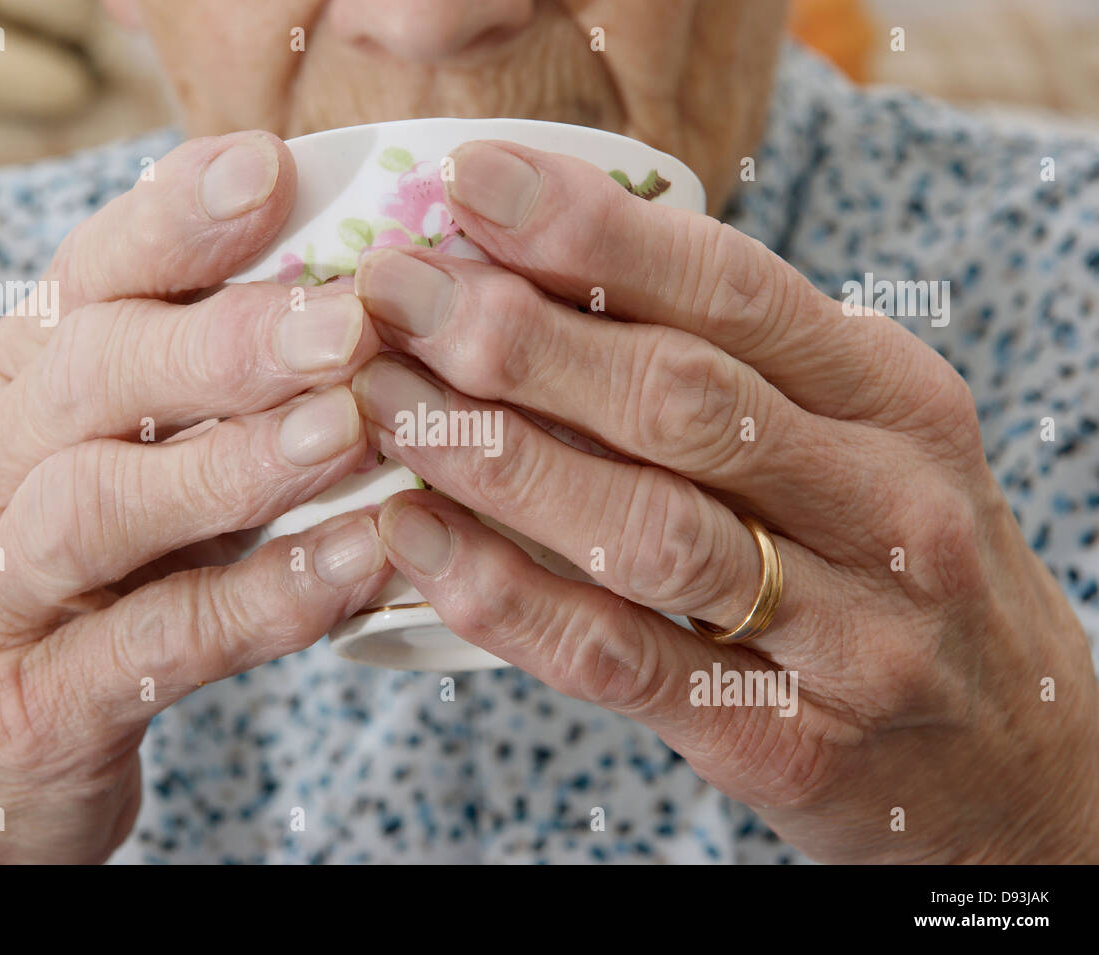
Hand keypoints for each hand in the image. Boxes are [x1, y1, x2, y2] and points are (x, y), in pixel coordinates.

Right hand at [0, 132, 392, 862]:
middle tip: (348, 316)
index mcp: (13, 386)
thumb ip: (211, 386)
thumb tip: (355, 288)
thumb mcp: (136, 459)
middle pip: (89, 376)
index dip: (174, 220)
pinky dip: (262, 600)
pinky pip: (153, 643)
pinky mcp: (31, 702)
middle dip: (223, 342)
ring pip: (98, 506)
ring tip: (351, 431)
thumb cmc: (95, 576)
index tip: (274, 167)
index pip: (87, 279)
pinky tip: (360, 564)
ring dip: (235, 465)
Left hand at [350, 140, 1098, 862]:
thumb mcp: (863, 443)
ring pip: (644, 527)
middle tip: (391, 290)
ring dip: (493, 455)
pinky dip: (506, 596)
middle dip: (517, 335)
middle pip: (679, 398)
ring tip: (382, 400)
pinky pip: (620, 657)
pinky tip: (414, 537)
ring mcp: (847, 634)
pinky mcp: (784, 740)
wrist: (1018, 764)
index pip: (736, 290)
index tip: (471, 181)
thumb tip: (545, 281)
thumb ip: (739, 371)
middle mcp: (885, 505)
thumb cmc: (899, 573)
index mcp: (896, 401)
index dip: (592, 232)